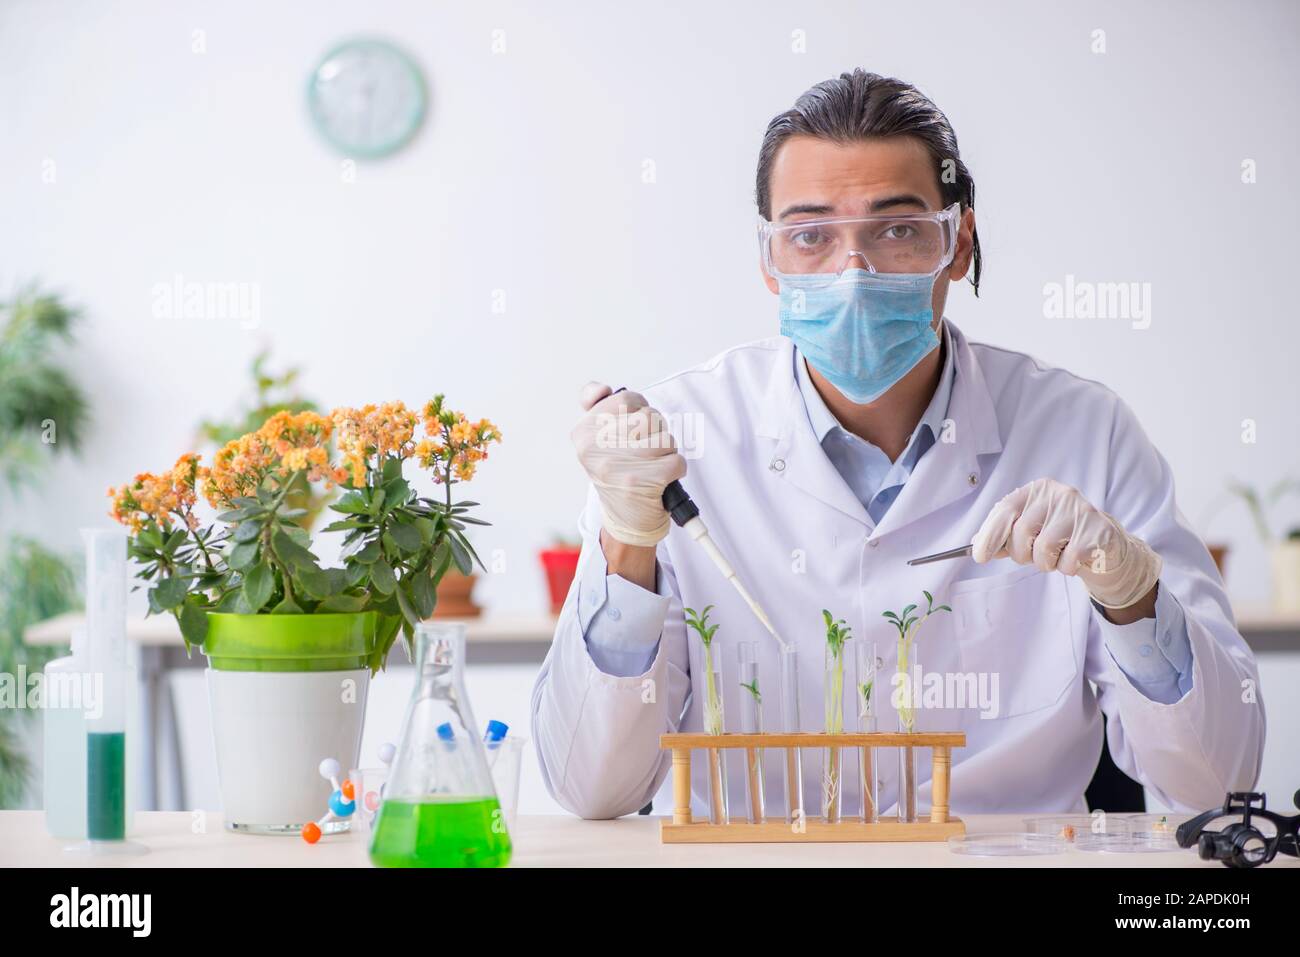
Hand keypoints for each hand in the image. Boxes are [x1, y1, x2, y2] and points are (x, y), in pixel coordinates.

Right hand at [571, 382, 686, 547]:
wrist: (627, 522)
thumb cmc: (619, 474)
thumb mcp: (599, 441)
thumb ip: (599, 408)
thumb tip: (601, 388)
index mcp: (582, 433)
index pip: (626, 398)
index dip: (639, 410)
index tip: (633, 428)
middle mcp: (593, 448)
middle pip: (649, 416)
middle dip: (656, 432)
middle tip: (644, 453)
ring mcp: (616, 465)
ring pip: (666, 438)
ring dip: (667, 452)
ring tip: (652, 467)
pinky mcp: (640, 482)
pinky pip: (677, 460)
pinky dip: (676, 471)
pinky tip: (660, 481)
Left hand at [971, 478, 1160, 609]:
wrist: (1104, 544)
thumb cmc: (1060, 536)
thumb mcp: (1030, 532)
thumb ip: (1004, 535)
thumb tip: (976, 544)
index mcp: (1037, 490)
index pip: (1005, 509)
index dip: (990, 535)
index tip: (980, 556)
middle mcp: (1059, 494)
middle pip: (1022, 531)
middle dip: (1021, 554)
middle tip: (1031, 557)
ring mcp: (1081, 511)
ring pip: (1044, 549)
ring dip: (1045, 563)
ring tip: (1056, 556)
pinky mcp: (1099, 531)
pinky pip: (1068, 561)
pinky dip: (1066, 568)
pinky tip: (1074, 559)